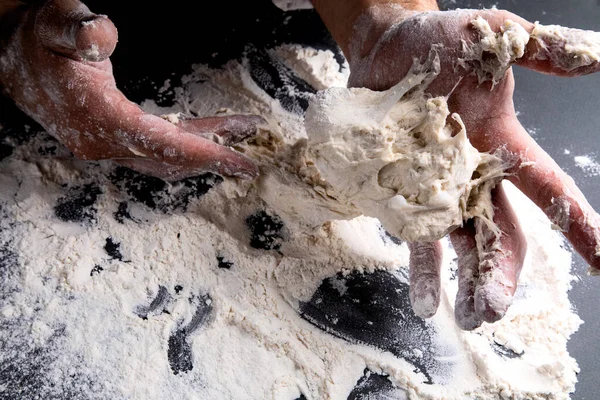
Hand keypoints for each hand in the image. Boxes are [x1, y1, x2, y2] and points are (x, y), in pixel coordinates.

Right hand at [0, 0, 260, 180]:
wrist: (14, 58)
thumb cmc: (40, 39)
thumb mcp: (56, 22)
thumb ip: (77, 29)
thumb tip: (102, 33)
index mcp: (97, 118)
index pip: (161, 145)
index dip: (204, 154)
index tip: (240, 163)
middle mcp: (103, 143)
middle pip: (171, 158)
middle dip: (214, 155)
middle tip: (251, 153)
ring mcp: (108, 146)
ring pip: (166, 157)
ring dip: (205, 148)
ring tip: (239, 132)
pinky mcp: (114, 140)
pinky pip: (158, 150)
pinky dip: (187, 143)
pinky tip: (208, 132)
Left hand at [343, 5, 599, 328]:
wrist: (386, 48)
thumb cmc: (440, 41)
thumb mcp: (495, 35)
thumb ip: (540, 51)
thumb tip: (594, 62)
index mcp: (503, 146)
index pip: (550, 191)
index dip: (581, 227)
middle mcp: (473, 175)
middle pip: (500, 232)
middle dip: (503, 271)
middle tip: (497, 308)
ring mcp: (434, 185)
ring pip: (459, 243)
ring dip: (466, 282)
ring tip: (468, 318)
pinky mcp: (399, 188)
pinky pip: (412, 233)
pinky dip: (420, 267)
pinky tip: (424, 301)